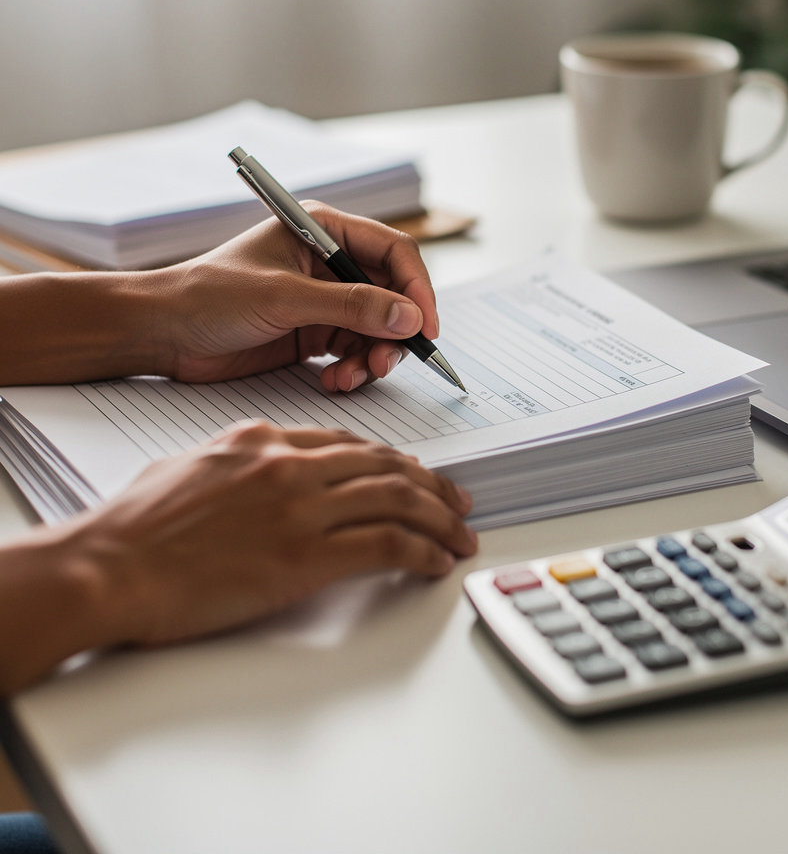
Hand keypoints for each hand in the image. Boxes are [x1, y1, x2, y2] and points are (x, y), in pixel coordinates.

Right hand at [67, 421, 476, 647]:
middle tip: (456, 501)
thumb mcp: (188, 465)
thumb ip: (237, 460)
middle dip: (430, 484)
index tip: (412, 474)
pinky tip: (436, 562)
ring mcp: (301, 507)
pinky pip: (388, 545)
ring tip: (460, 534)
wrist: (107, 569)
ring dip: (440, 518)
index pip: (349, 443)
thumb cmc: (132, 527)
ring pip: (398, 499)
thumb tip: (260, 471)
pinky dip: (423, 551)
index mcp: (263, 439)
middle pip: (384, 465)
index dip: (391, 460)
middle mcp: (290, 464)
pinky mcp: (306, 556)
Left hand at [155, 203, 439, 389]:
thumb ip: (351, 307)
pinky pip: (355, 352)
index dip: (417, 289)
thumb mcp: (284, 298)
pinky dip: (354, 370)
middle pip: (393, 295)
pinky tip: (334, 381)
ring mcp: (325, 300)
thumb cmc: (208, 296)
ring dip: (374, 356)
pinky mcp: (315, 334)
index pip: (393, 252)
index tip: (425, 327)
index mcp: (324, 230)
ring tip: (354, 376)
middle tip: (385, 361)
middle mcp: (330, 263)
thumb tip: (408, 318)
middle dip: (395, 331)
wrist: (162, 334)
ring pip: (378, 329)